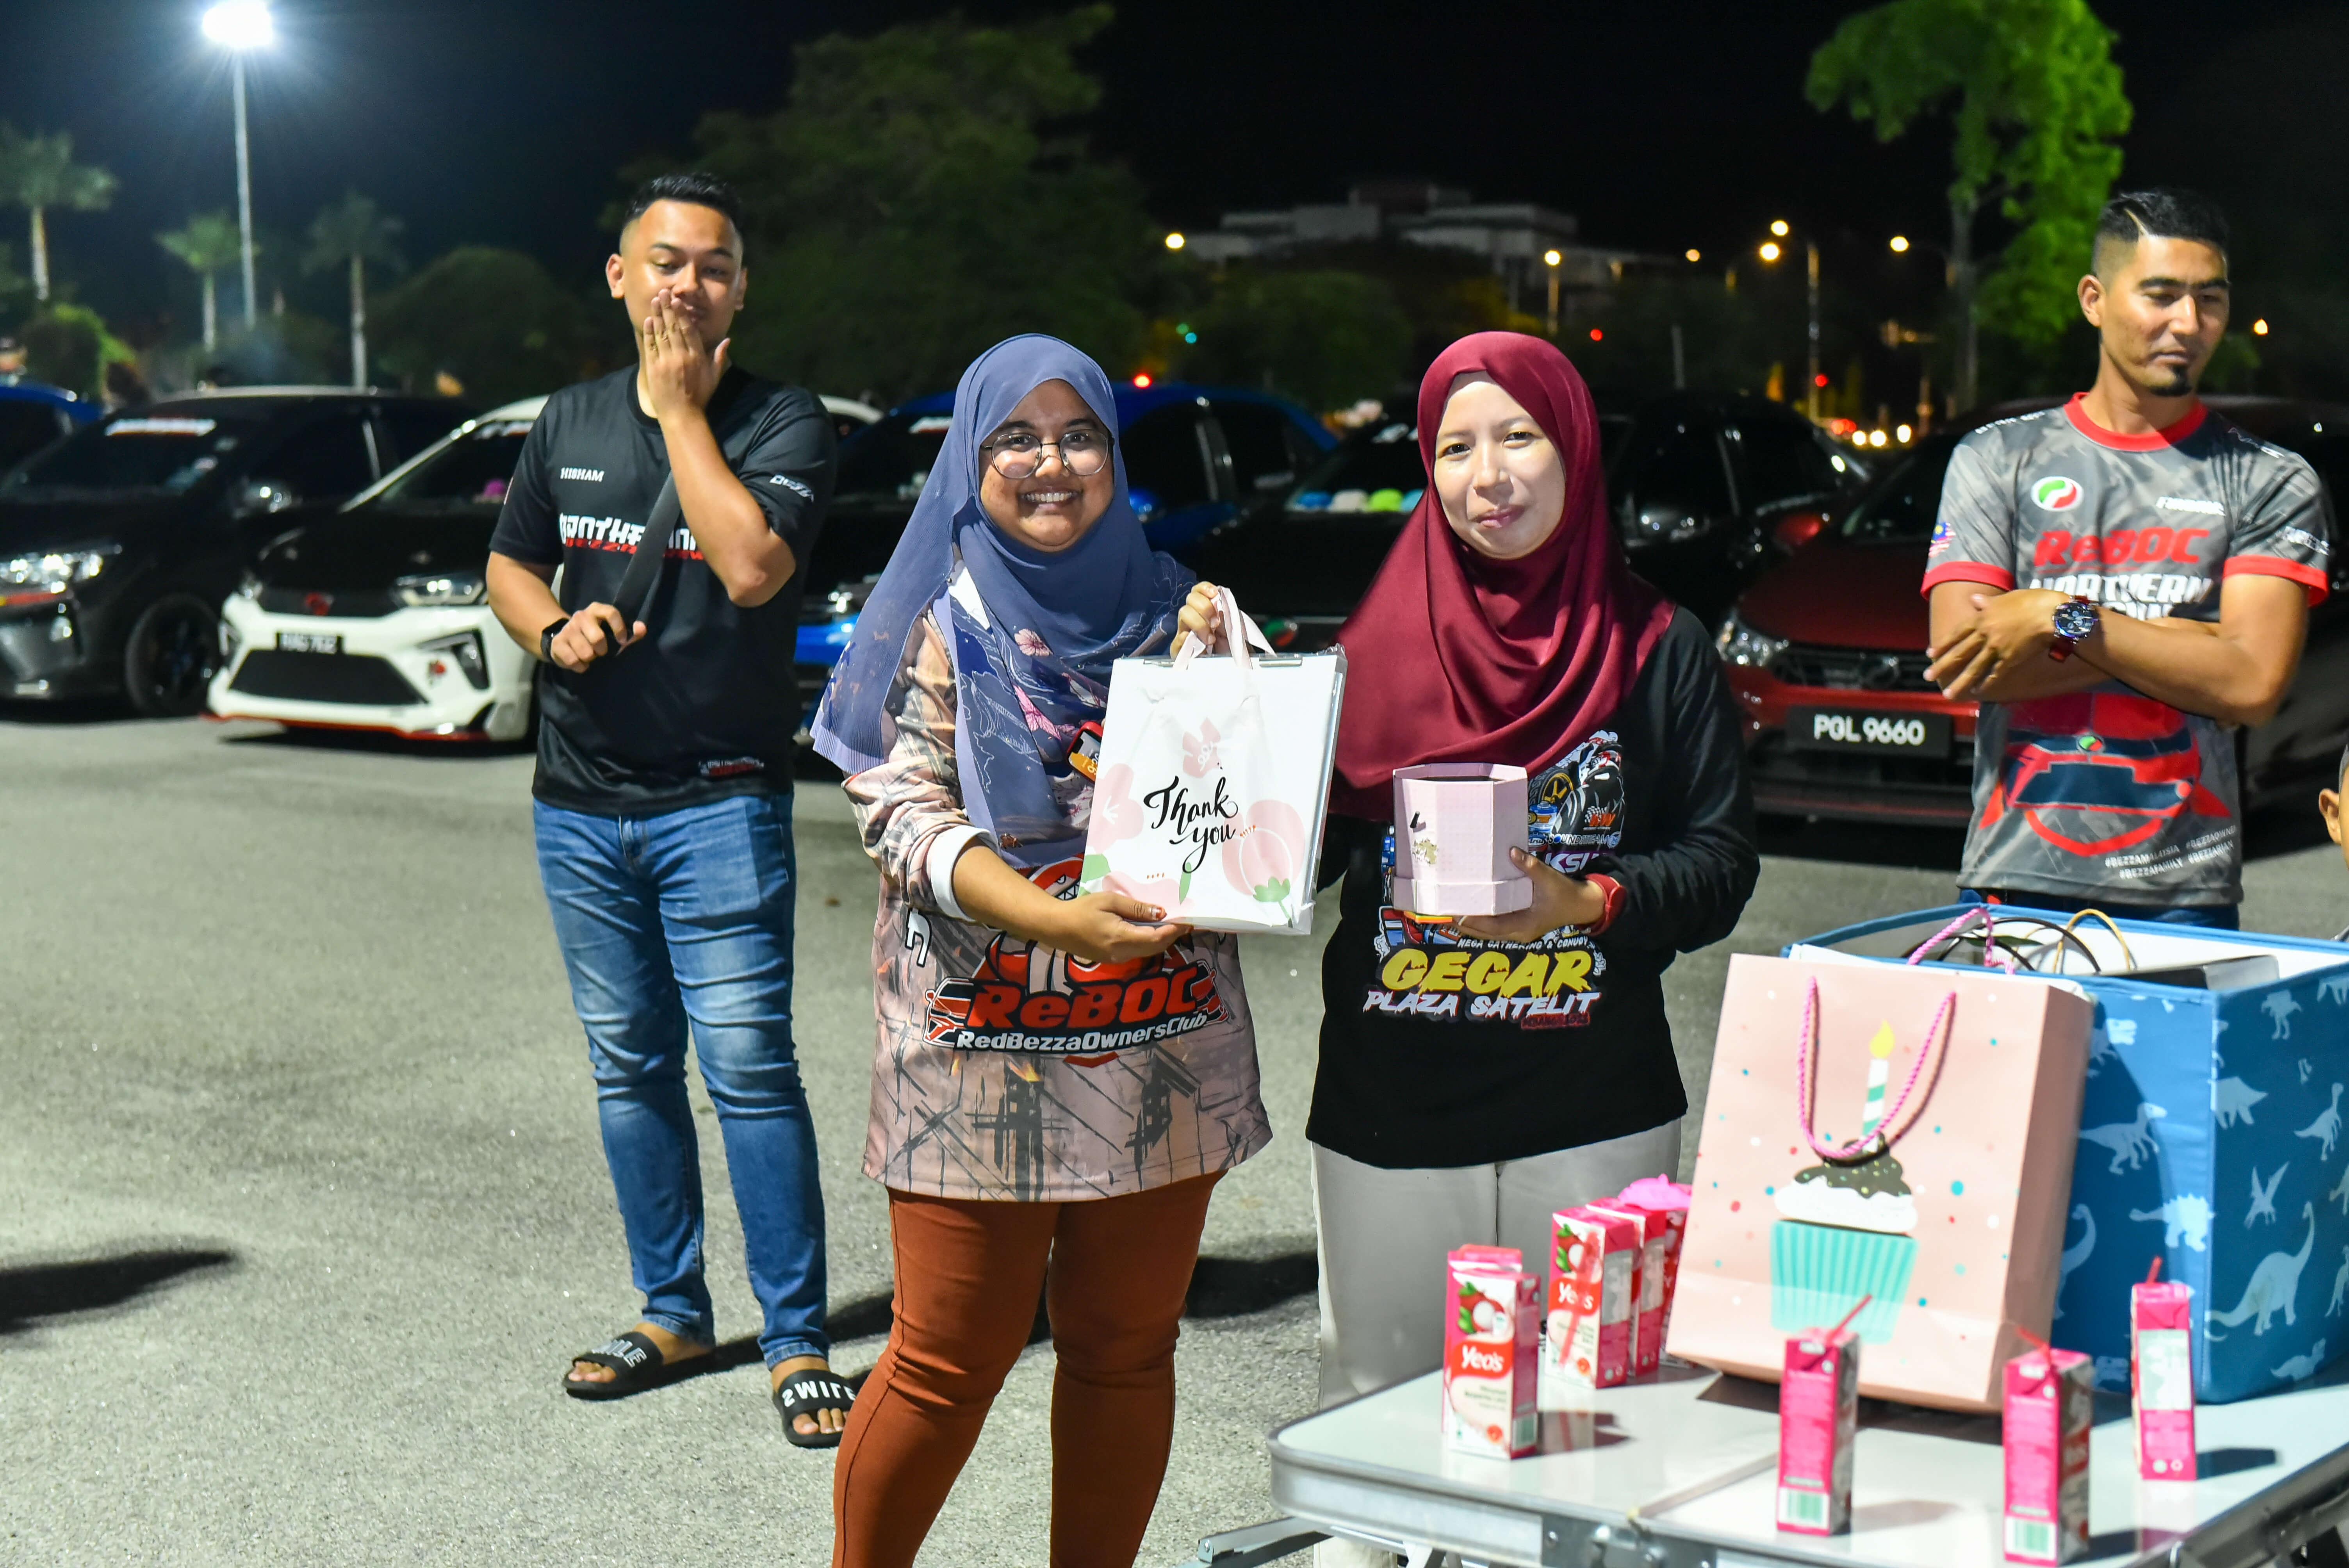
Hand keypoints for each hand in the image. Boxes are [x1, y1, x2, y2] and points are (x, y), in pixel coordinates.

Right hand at [549, 602, 646, 670]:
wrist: (565, 642)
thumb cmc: (595, 637)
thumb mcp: (613, 633)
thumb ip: (631, 633)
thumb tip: (641, 627)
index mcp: (596, 610)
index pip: (610, 613)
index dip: (619, 628)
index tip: (622, 641)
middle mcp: (581, 616)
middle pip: (598, 638)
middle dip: (602, 650)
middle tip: (600, 652)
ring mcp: (567, 629)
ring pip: (586, 652)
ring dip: (590, 659)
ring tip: (589, 656)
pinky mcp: (557, 643)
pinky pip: (573, 660)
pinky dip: (580, 666)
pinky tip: (580, 663)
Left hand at [638, 287, 727, 424]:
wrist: (681, 415)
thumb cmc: (699, 396)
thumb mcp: (714, 377)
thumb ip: (719, 357)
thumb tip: (727, 340)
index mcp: (696, 357)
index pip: (688, 330)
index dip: (682, 313)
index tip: (678, 301)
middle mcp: (681, 356)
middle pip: (673, 327)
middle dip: (668, 308)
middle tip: (663, 293)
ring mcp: (665, 361)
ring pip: (661, 333)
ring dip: (658, 315)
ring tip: (655, 300)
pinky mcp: (653, 367)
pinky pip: (651, 345)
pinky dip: (650, 332)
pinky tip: (650, 319)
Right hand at [1047, 892, 1190, 965]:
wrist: (1056, 927)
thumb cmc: (1081, 909)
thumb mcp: (1109, 901)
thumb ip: (1136, 909)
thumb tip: (1161, 913)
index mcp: (1121, 937)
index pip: (1156, 938)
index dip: (1173, 930)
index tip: (1187, 920)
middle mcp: (1121, 953)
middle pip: (1155, 947)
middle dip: (1171, 936)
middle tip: (1184, 922)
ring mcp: (1117, 959)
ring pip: (1148, 952)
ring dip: (1161, 940)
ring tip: (1171, 925)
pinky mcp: (1112, 960)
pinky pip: (1138, 952)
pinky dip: (1149, 943)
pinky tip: (1151, 930)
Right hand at [1177, 580, 1226, 653]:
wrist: (1232, 668)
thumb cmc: (1233, 648)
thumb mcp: (1233, 628)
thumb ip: (1226, 613)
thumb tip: (1219, 603)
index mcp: (1206, 611)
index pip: (1198, 591)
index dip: (1204, 588)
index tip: (1214, 593)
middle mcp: (1194, 619)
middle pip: (1190, 600)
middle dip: (1204, 608)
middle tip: (1216, 623)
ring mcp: (1185, 633)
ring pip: (1183, 614)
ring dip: (1198, 623)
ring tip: (1211, 638)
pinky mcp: (1180, 651)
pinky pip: (1176, 641)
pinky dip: (1184, 639)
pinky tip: (1195, 642)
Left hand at [1456, 847, 1606, 943]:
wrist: (1582, 905)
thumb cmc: (1566, 894)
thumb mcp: (1549, 879)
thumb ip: (1531, 867)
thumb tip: (1512, 852)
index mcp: (1522, 927)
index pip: (1490, 927)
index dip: (1471, 921)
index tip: (1453, 913)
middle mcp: (1518, 933)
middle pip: (1485, 933)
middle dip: (1466, 925)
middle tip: (1445, 913)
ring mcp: (1519, 931)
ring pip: (1489, 932)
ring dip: (1473, 924)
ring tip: (1453, 913)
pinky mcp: (1521, 925)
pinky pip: (1496, 927)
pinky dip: (1483, 921)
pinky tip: (1473, 911)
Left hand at [1925, 588, 2069, 698]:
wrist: (2052, 613)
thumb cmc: (2032, 601)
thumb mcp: (2006, 598)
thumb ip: (1987, 602)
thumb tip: (1974, 599)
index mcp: (1982, 618)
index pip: (1957, 633)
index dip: (1943, 644)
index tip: (1930, 654)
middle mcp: (1985, 634)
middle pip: (1960, 652)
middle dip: (1943, 666)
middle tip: (1928, 677)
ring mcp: (1996, 648)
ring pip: (1974, 667)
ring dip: (1960, 682)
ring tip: (1947, 694)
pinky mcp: (2010, 659)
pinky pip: (1994, 674)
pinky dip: (1985, 683)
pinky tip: (1977, 691)